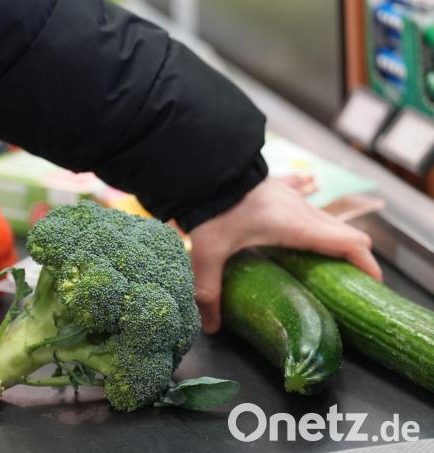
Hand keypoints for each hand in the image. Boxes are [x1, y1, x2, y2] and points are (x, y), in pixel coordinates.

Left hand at [189, 175, 381, 333]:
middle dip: (353, 258)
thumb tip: (211, 327)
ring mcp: (292, 195)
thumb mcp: (209, 254)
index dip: (367, 265)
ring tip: (325, 255)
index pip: (350, 244)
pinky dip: (312, 197)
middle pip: (345, 233)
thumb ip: (210, 291)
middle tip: (345, 282)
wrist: (205, 169)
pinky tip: (311, 191)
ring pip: (327, 217)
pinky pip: (304, 189)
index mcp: (298, 227)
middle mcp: (303, 210)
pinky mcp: (277, 184)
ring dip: (333, 235)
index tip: (371, 285)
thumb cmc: (213, 209)